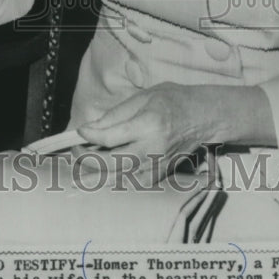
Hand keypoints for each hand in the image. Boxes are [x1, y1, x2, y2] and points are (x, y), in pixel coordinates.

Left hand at [76, 83, 275, 185]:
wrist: (203, 117)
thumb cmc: (173, 101)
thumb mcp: (143, 96)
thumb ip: (116, 114)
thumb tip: (91, 128)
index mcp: (149, 124)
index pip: (111, 137)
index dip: (90, 136)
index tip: (78, 132)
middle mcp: (153, 148)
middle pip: (111, 163)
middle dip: (87, 159)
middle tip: (75, 151)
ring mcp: (157, 164)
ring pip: (119, 177)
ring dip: (97, 172)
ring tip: (84, 161)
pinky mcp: (160, 174)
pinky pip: (131, 181)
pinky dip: (115, 177)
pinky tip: (104, 169)